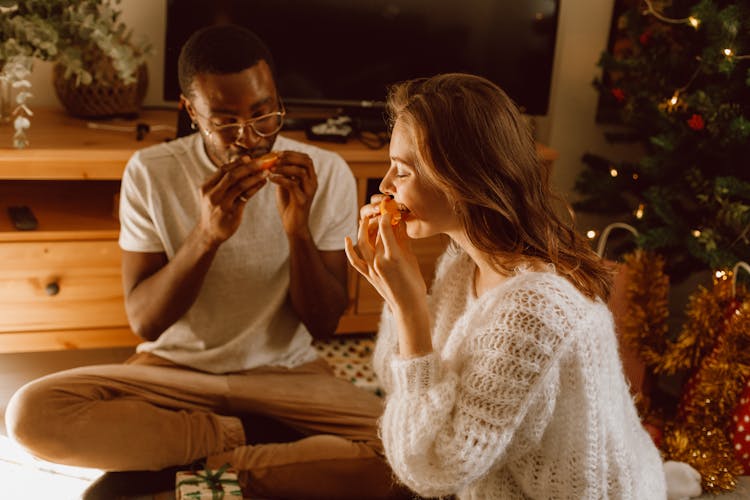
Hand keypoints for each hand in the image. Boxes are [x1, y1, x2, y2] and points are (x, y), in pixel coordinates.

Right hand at [198, 156, 268, 246]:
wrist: (209, 233)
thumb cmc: (214, 211)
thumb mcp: (213, 194)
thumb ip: (222, 182)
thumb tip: (238, 163)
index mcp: (206, 187)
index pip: (223, 170)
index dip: (237, 162)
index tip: (250, 157)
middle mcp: (212, 195)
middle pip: (232, 175)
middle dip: (249, 167)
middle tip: (262, 161)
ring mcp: (222, 204)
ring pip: (240, 185)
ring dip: (255, 177)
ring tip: (266, 171)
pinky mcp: (232, 213)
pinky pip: (246, 197)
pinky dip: (255, 188)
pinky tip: (263, 183)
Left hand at [267, 151, 316, 237]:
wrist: (293, 226)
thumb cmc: (289, 205)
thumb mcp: (286, 185)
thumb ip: (284, 173)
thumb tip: (274, 159)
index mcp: (310, 178)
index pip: (306, 158)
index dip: (291, 153)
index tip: (277, 153)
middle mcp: (313, 183)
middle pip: (306, 161)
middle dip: (289, 157)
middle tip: (274, 158)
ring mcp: (309, 191)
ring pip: (300, 171)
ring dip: (284, 167)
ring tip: (271, 168)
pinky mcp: (302, 200)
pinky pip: (292, 184)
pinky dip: (280, 179)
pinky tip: (270, 179)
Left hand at [345, 195, 425, 311]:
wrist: (408, 306)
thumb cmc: (414, 284)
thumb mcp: (411, 259)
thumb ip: (404, 241)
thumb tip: (400, 225)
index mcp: (393, 256)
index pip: (385, 229)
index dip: (386, 217)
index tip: (389, 211)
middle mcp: (379, 261)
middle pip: (374, 235)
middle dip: (376, 222)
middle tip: (379, 214)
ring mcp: (371, 269)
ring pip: (362, 244)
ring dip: (362, 230)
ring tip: (365, 220)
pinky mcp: (367, 275)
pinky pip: (355, 261)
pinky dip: (349, 250)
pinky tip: (347, 239)